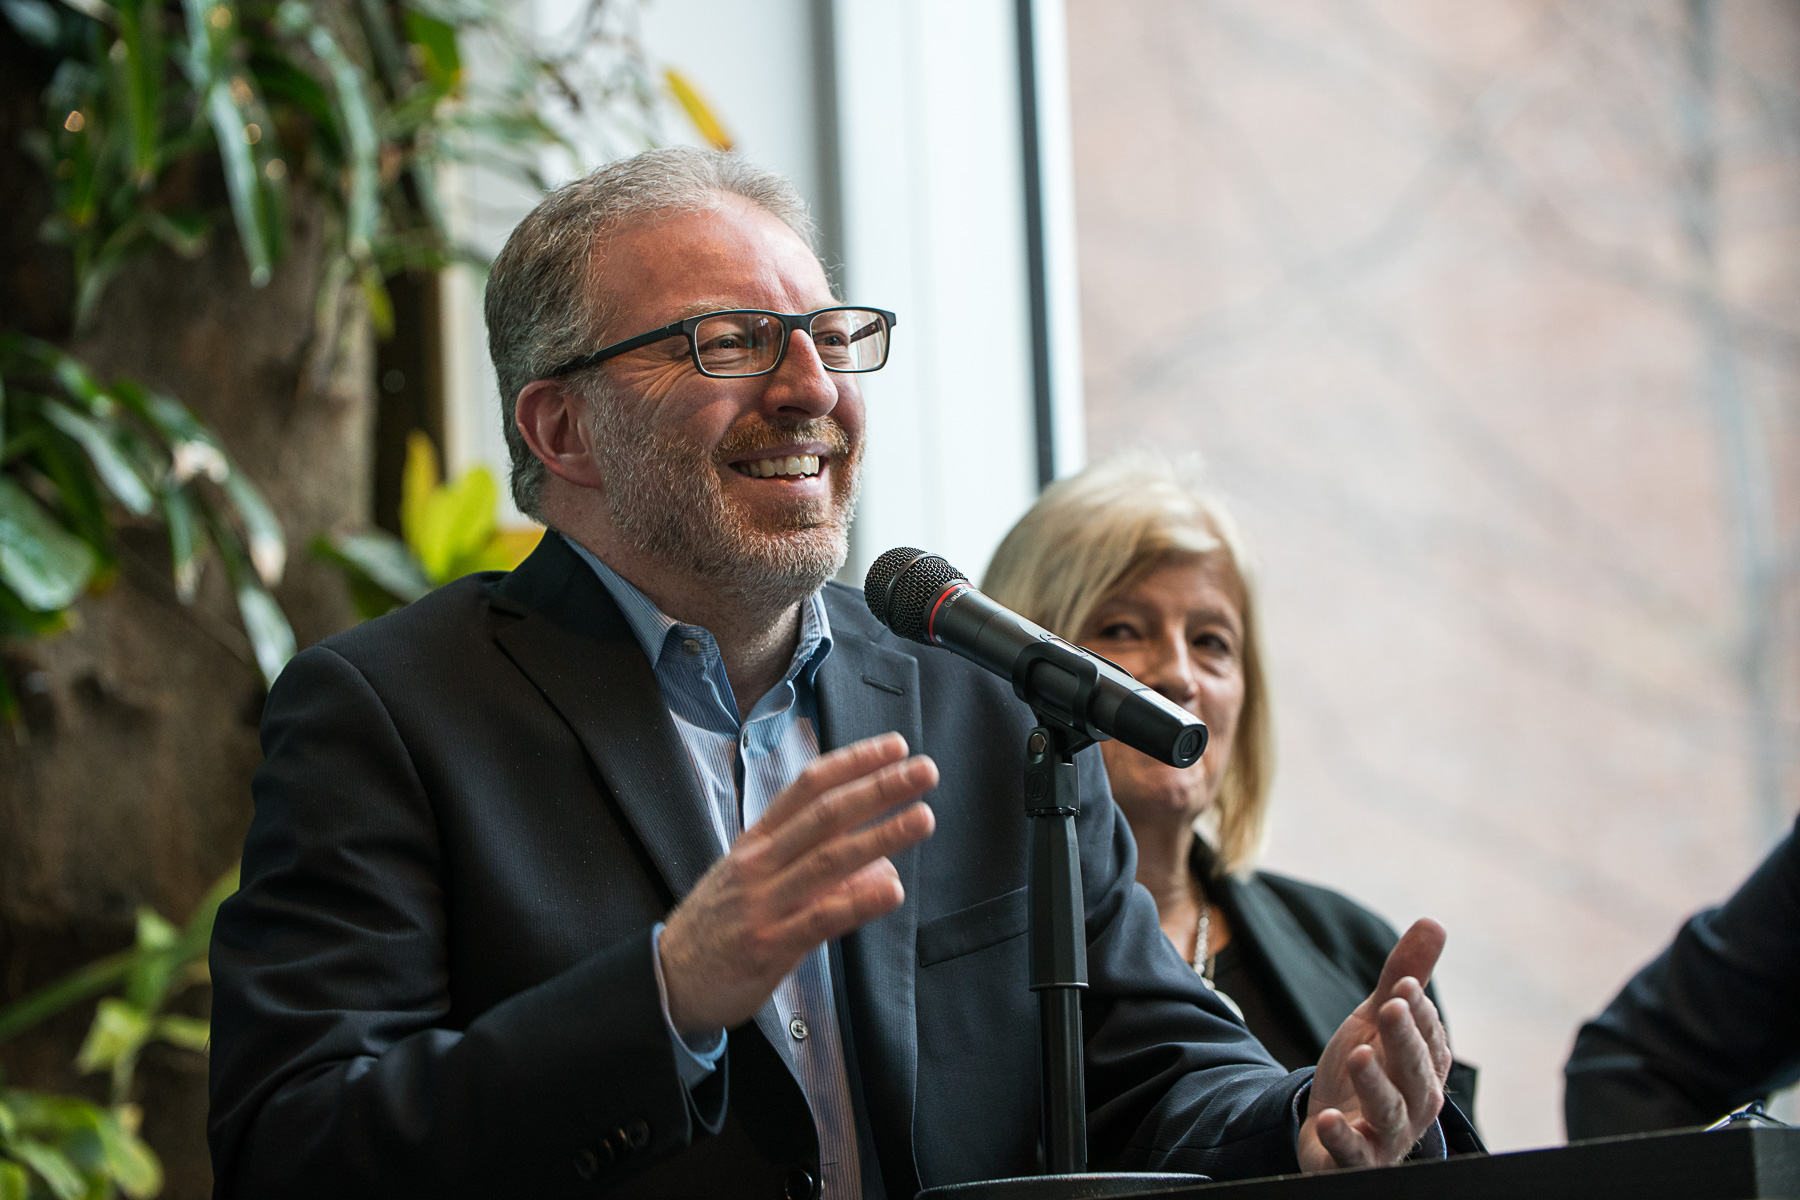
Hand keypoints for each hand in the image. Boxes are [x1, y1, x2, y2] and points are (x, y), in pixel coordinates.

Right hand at [658, 732, 937, 1034]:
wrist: (668, 981)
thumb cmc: (718, 926)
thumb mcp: (754, 880)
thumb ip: (811, 864)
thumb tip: (879, 862)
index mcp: (757, 840)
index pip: (808, 787)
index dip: (853, 763)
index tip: (896, 747)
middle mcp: (759, 863)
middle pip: (824, 815)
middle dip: (878, 788)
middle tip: (924, 771)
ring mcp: (763, 904)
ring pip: (827, 861)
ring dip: (879, 837)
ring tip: (923, 818)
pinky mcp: (768, 946)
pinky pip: (819, 919)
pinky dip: (858, 902)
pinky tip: (893, 890)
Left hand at [1297, 919, 1453, 1172]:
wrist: (1331, 1130)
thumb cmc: (1366, 1071)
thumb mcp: (1376, 1021)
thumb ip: (1403, 976)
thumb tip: (1434, 922)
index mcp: (1423, 1070)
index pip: (1428, 1040)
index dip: (1418, 1013)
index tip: (1403, 984)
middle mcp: (1413, 1106)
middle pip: (1415, 1075)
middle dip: (1405, 1041)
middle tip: (1390, 1007)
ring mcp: (1385, 1137)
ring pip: (1389, 1113)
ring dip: (1376, 1084)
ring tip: (1359, 1055)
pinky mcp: (1354, 1161)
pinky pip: (1353, 1156)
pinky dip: (1343, 1140)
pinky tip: (1329, 1120)